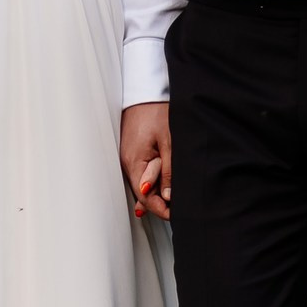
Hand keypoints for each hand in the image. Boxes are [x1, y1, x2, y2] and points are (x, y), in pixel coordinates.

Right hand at [120, 101, 171, 219]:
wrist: (144, 92)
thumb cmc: (155, 112)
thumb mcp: (168, 143)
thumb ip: (168, 172)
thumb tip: (169, 197)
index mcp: (134, 163)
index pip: (146, 197)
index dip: (161, 209)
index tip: (177, 214)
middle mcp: (127, 163)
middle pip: (143, 193)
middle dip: (160, 203)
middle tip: (179, 209)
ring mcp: (127, 157)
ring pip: (142, 183)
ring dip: (156, 192)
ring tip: (173, 200)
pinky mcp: (131, 151)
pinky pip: (140, 172)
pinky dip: (150, 180)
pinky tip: (159, 186)